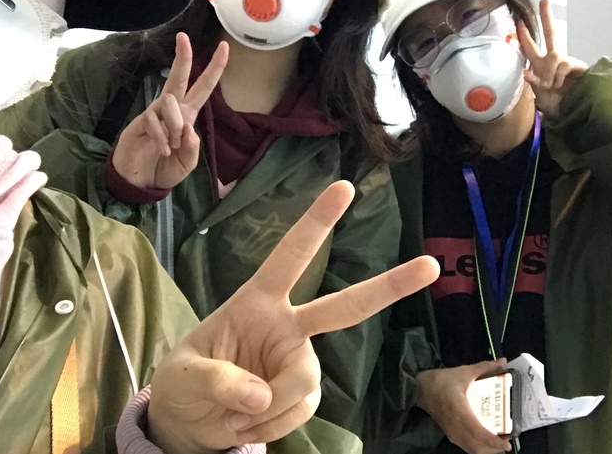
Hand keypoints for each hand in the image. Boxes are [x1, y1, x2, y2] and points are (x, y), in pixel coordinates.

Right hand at [112, 32, 227, 188]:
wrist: (139, 184)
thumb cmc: (165, 169)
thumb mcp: (187, 163)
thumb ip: (192, 147)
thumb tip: (189, 127)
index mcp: (187, 116)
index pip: (203, 88)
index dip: (214, 69)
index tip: (225, 47)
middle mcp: (171, 110)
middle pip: (178, 78)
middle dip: (183, 58)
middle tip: (183, 37)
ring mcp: (154, 114)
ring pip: (169, 101)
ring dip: (175, 125)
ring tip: (172, 146)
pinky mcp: (139, 122)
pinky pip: (153, 120)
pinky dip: (161, 137)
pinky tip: (162, 150)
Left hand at [147, 181, 439, 453]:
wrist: (190, 422)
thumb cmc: (184, 381)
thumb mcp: (183, 375)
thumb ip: (218, 380)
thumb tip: (262, 396)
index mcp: (256, 300)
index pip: (290, 255)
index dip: (316, 222)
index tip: (343, 187)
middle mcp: (287, 325)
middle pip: (344, 307)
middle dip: (388, 286)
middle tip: (429, 266)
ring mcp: (299, 360)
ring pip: (306, 382)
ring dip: (271, 407)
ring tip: (235, 416)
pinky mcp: (303, 392)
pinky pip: (303, 409)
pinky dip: (276, 424)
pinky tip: (251, 424)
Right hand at [416, 360, 511, 453]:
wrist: (419, 388)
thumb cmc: (441, 380)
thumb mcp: (464, 372)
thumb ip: (485, 367)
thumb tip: (503, 361)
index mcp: (461, 413)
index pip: (480, 434)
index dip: (494, 442)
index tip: (508, 443)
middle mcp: (457, 427)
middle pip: (478, 447)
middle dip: (494, 449)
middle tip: (507, 440)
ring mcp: (452, 433)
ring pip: (472, 449)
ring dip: (486, 450)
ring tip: (498, 443)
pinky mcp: (449, 434)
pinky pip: (466, 447)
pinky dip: (477, 448)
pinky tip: (485, 442)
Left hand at [518, 0, 587, 117]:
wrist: (572, 114)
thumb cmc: (555, 105)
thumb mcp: (539, 95)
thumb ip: (532, 83)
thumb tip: (527, 73)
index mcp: (541, 65)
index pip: (531, 47)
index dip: (524, 35)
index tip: (518, 20)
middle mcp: (553, 60)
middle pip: (551, 34)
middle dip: (547, 17)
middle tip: (544, 1)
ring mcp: (566, 62)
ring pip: (554, 56)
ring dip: (549, 73)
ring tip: (550, 86)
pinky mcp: (578, 67)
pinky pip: (562, 65)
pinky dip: (555, 76)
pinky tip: (555, 84)